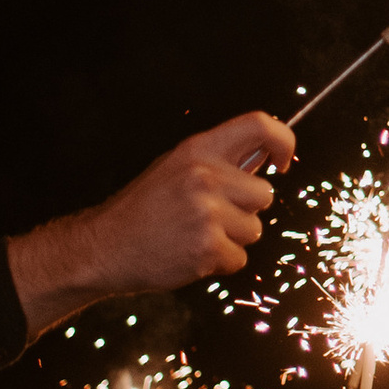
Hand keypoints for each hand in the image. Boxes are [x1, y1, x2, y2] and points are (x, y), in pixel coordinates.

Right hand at [9, 113, 296, 333]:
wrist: (104, 247)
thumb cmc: (144, 209)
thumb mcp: (175, 167)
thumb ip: (217, 162)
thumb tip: (265, 160)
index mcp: (198, 150)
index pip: (260, 125)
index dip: (283, 141)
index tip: (283, 162)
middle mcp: (205, 176)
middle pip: (265, 194)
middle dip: (246, 210)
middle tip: (209, 216)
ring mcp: (207, 213)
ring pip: (254, 230)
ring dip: (232, 239)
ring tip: (194, 235)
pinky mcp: (207, 248)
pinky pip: (239, 258)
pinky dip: (220, 262)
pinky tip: (190, 254)